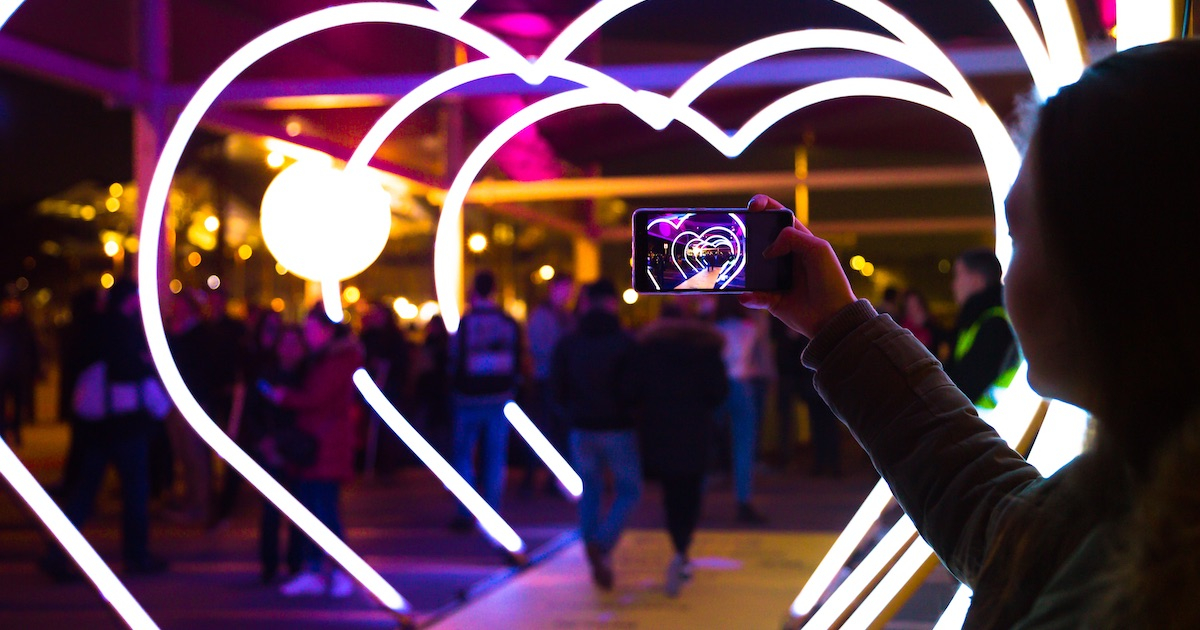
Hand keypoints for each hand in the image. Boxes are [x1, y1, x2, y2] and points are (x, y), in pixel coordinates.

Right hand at [739, 194, 856, 337]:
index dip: (765, 206)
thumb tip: (767, 250)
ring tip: (735, 266)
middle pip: (759, 240)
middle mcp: (784, 257)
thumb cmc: (830, 281)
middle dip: (746, 236)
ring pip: (751, 268)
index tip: (752, 206)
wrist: (832, 318)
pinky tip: (747, 296)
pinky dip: (748, 296)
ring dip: (742, 267)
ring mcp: (775, 278)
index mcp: (798, 240)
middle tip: (736, 235)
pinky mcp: (770, 299)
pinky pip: (753, 295)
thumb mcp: (818, 250)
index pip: (778, 217)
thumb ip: (793, 237)